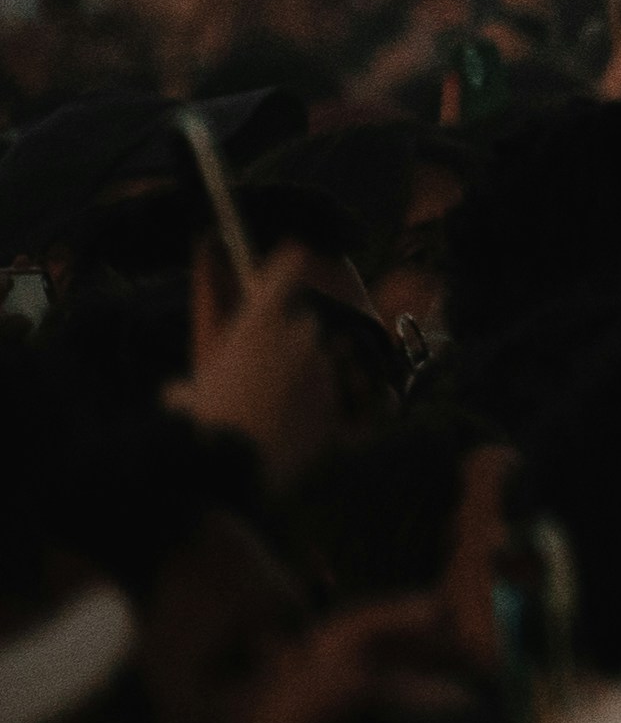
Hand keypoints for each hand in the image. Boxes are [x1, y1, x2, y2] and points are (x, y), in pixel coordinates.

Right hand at [178, 243, 349, 483]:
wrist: (232, 471)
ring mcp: (324, 367)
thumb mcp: (184, 397)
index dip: (288, 262)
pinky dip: (315, 405)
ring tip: (272, 404)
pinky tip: (289, 426)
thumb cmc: (199, 426)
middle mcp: (298, 336)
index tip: (297, 251)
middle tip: (267, 365)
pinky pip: (330, 396)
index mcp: (259, 323)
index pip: (284, 272)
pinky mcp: (339, 400)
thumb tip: (180, 393)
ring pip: (320, 361)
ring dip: (303, 374)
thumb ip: (190, 383)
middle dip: (290, 337)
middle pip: (304, 322)